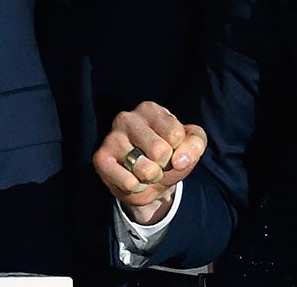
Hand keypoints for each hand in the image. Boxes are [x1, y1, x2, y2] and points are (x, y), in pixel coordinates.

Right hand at [92, 101, 207, 225]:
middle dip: (165, 166)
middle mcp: (126, 118)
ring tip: (145, 171)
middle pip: (160, 151)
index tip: (172, 149)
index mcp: (149, 109)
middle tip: (158, 163)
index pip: (175, 135)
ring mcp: (111, 138)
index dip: (180, 150)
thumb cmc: (170, 154)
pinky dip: (138, 187)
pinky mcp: (100, 159)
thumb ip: (195, 143)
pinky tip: (133, 179)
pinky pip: (129, 183)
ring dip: (152, 178)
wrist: (150, 181)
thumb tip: (179, 160)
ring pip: (146, 170)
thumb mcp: (191, 144)